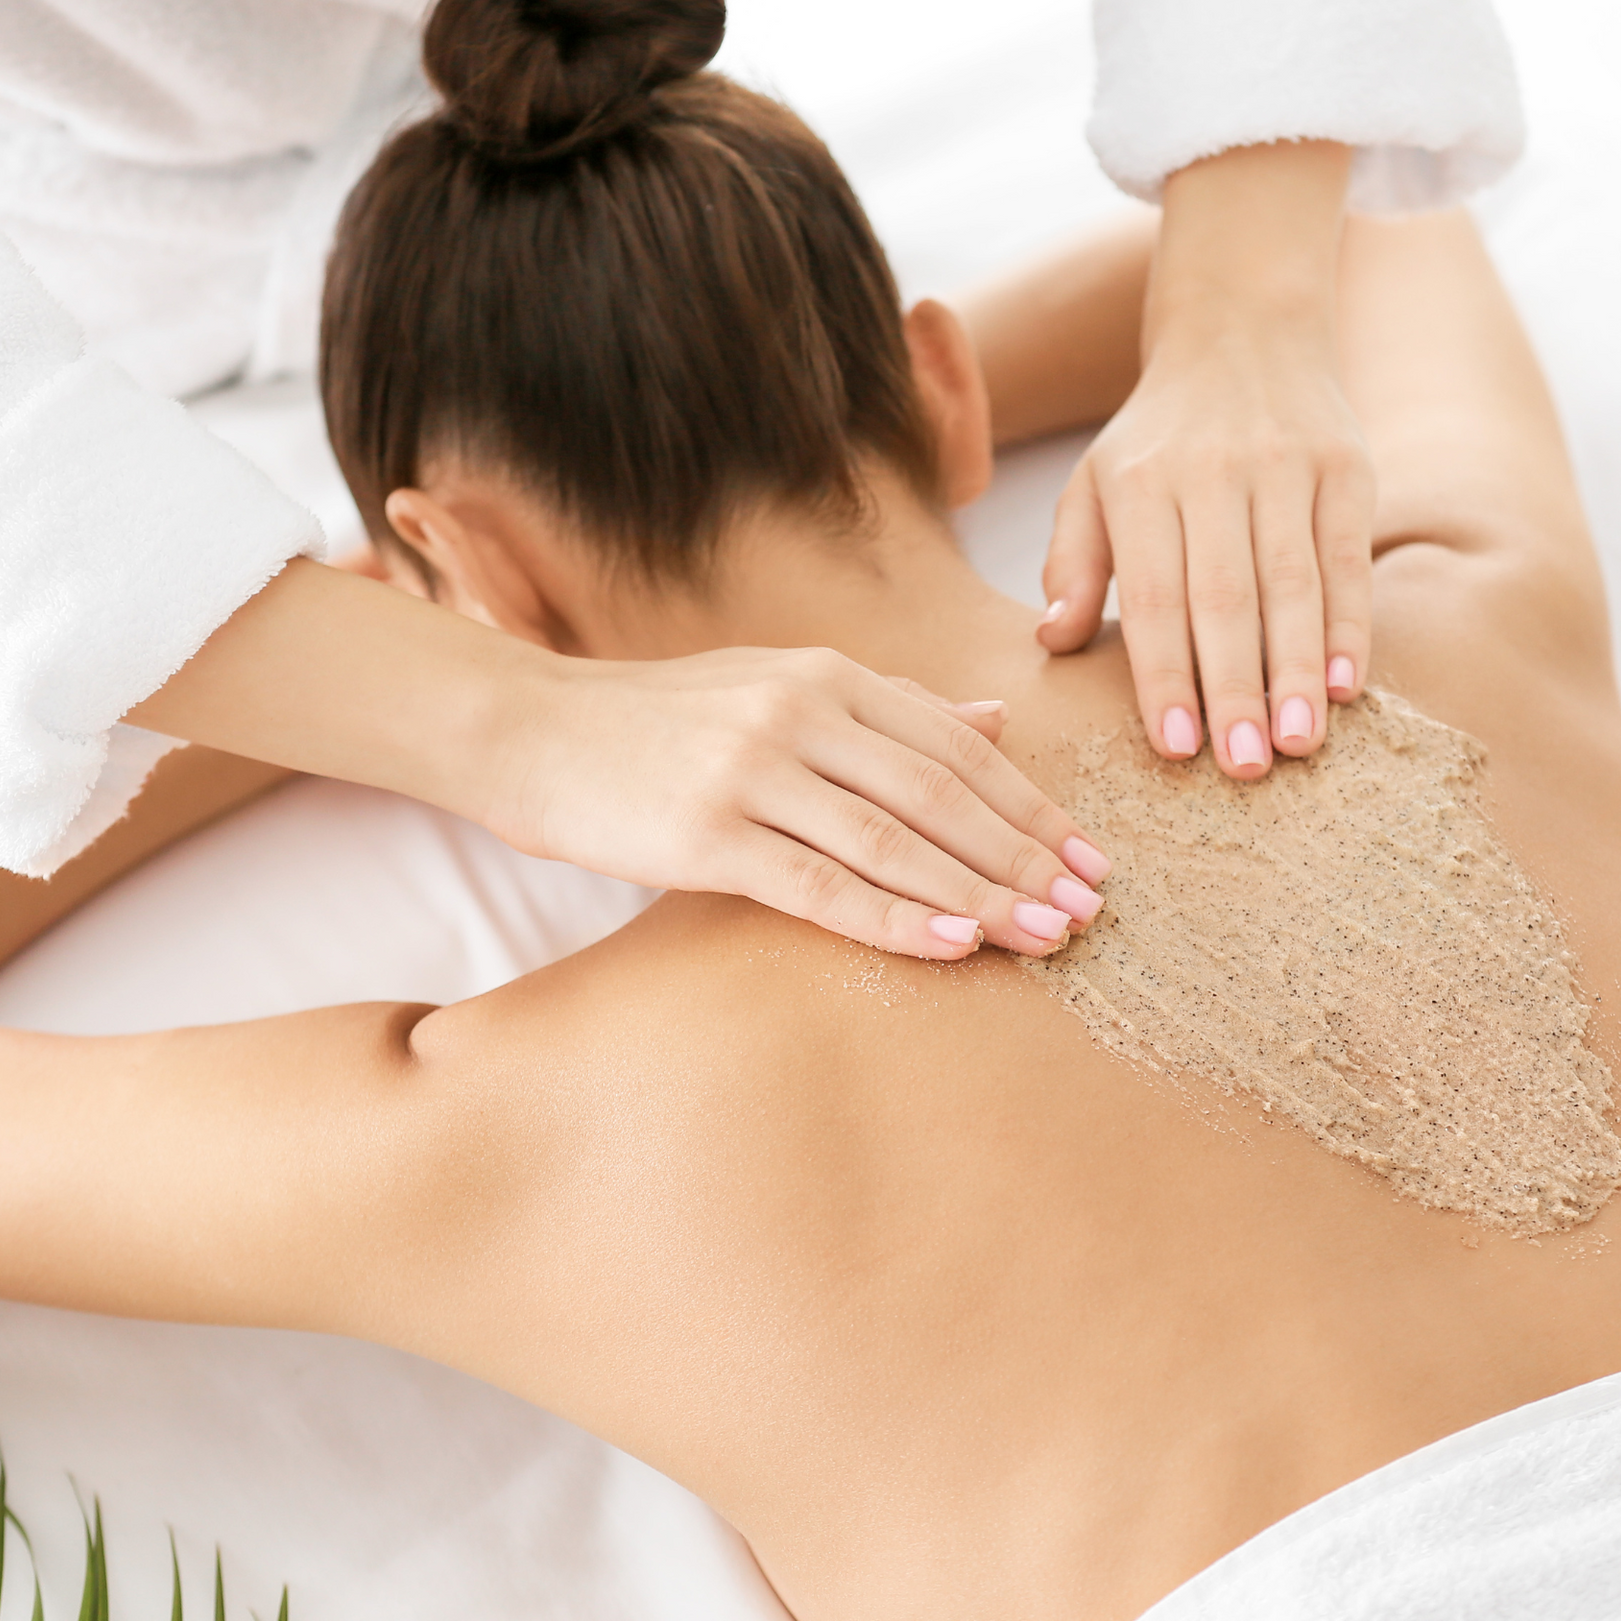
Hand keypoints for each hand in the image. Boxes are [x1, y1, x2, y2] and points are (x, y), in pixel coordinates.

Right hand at [486, 646, 1110, 960]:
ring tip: (1043, 937)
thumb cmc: (661, 719)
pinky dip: (893, 916)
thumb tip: (995, 720)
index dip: (1031, 808)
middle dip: (1025, 857)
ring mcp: (754, 770)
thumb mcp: (781, 685)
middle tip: (1088, 910)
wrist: (531, 728)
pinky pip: (820, 883)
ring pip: (895, 839)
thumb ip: (891, 707)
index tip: (1089, 859)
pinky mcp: (706, 833)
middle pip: (942, 793)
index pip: (958, 748)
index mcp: (830, 676)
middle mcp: (802, 711)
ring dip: (979, 893)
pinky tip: (951, 945)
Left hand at [1035, 142, 1374, 775]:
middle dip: (1235, 689)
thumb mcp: (1094, 481)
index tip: (1175, 749)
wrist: (1243, 325)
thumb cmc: (1157, 435)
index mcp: (1140, 482)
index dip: (1164, 674)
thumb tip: (1053, 639)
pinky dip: (1351, 625)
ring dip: (1299, 670)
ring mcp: (1287, 465)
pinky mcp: (1348, 465)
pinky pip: (1351, 557)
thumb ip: (1073, 561)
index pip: (1151, 596)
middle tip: (1244, 769)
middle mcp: (1214, 471)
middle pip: (1226, 598)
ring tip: (1301, 744)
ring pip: (1295, 584)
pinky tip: (1349, 685)